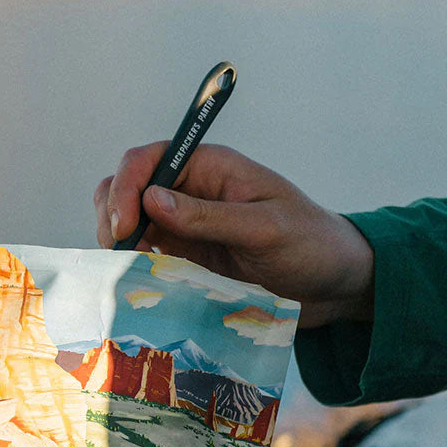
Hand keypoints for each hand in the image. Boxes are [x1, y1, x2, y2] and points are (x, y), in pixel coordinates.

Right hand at [94, 143, 374, 328]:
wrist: (333, 285)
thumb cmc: (310, 245)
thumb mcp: (265, 229)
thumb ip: (209, 217)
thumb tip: (151, 200)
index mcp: (210, 168)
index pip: (147, 161)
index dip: (126, 188)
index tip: (123, 227)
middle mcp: (190, 193)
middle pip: (127, 190)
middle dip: (113, 217)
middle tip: (121, 255)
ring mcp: (185, 228)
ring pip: (131, 226)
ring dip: (121, 245)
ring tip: (128, 271)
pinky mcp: (187, 261)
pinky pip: (148, 259)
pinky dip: (135, 268)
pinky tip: (140, 285)